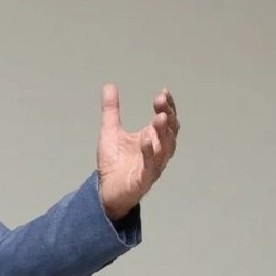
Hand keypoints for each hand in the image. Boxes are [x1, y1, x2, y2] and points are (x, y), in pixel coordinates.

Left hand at [96, 83, 178, 219]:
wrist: (105, 190)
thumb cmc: (113, 162)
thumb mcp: (110, 131)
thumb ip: (111, 110)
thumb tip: (109, 85)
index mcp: (152, 138)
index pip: (166, 119)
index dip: (167, 106)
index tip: (164, 92)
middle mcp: (157, 150)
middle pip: (170, 131)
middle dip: (168, 115)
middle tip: (161, 101)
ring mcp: (153, 165)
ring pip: (166, 148)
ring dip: (163, 132)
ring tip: (159, 117)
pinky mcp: (144, 178)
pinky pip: (151, 166)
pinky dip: (150, 153)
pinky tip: (145, 139)